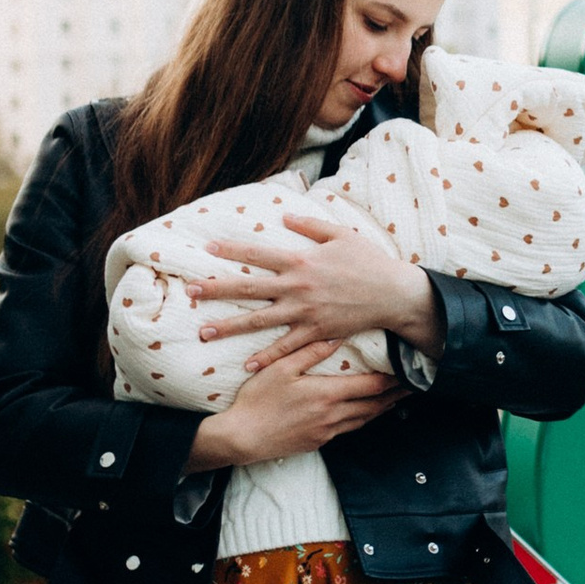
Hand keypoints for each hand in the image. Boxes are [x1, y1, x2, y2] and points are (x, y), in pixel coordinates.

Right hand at [186, 341, 401, 468]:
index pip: (370, 386)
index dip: (392, 380)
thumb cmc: (257, 400)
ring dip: (381, 409)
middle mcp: (333, 415)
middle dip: (395, 396)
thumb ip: (310, 352)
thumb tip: (336, 337)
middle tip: (412, 387)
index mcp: (327, 395)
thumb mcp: (280, 369)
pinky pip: (348, 429)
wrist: (242, 438)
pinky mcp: (318, 442)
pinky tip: (363, 413)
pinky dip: (362, 420)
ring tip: (394, 399)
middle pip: (374, 406)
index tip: (408, 373)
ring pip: (364, 420)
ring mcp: (327, 432)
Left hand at [190, 209, 442, 368]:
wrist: (394, 294)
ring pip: (259, 321)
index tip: (206, 249)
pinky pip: (286, 348)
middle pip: (248, 288)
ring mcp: (304, 313)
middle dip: (217, 290)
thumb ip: (311, 226)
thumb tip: (284, 218)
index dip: (231, 250)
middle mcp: (297, 288)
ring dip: (230, 327)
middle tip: (190, 292)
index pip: (258, 254)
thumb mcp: (342, 235)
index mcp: (301, 261)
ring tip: (204, 332)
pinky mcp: (316, 333)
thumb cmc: (370, 261)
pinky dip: (267, 357)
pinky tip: (247, 365)